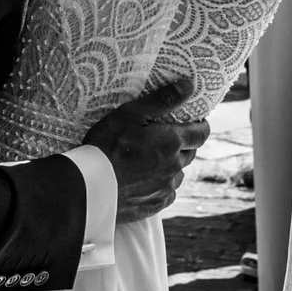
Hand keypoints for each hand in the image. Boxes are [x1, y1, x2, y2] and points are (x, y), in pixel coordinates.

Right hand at [84, 75, 209, 224]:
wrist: (89, 187)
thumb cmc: (107, 146)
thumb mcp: (131, 114)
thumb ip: (162, 99)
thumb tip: (189, 86)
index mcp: (172, 142)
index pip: (201, 133)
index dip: (200, 126)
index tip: (192, 123)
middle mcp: (175, 166)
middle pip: (190, 153)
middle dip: (183, 145)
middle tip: (164, 138)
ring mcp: (166, 188)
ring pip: (177, 173)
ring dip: (171, 166)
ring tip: (149, 160)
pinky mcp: (156, 204)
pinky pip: (166, 192)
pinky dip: (160, 185)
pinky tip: (143, 180)